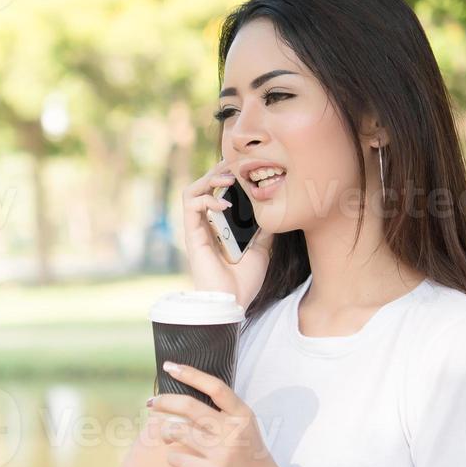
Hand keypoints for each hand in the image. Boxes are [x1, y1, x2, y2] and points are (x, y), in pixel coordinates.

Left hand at [147, 361, 287, 466]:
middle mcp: (234, 430)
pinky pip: (178, 458)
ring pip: (179, 431)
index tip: (169, 366)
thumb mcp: (245, 429)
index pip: (215, 386)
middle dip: (165, 401)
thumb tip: (185, 400)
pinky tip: (176, 458)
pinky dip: (172, 457)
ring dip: (165, 432)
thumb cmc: (251, 460)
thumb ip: (223, 414)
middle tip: (151, 402)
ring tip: (165, 435)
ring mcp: (223, 452)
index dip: (190, 374)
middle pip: (190, 407)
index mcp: (243, 415)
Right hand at [181, 159, 272, 308]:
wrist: (233, 302)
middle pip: (203, 186)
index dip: (227, 177)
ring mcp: (197, 229)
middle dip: (218, 171)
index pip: (217, 192)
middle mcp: (205, 225)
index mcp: (219, 227)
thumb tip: (274, 209)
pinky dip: (207, 198)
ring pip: (192, 191)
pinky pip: (191, 205)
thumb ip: (263, 229)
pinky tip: (224, 202)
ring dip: (209, 179)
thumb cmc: (244, 281)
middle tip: (235, 165)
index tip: (245, 168)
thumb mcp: (262, 249)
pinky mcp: (192, 235)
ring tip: (228, 177)